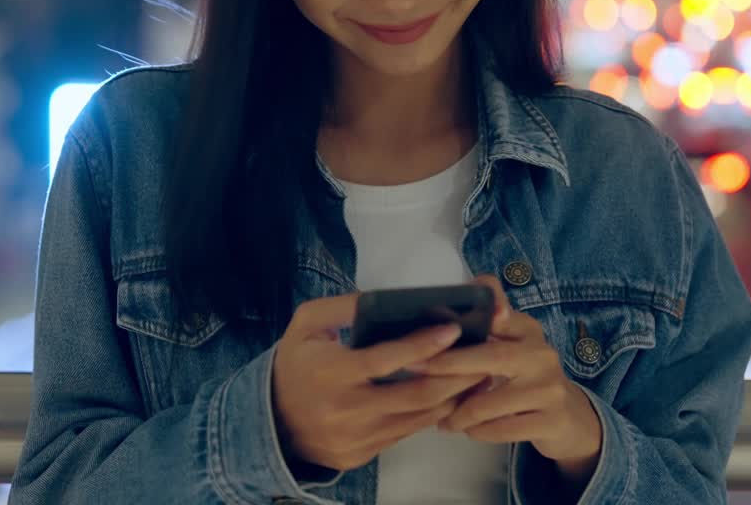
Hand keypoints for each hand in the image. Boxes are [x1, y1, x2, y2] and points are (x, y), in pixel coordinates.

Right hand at [271, 293, 488, 471]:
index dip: (421, 344)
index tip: (452, 329)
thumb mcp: (306, 325)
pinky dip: (430, 415)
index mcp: (329, 373)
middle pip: (414, 395)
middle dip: (454, 375)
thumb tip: (382, 296)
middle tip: (480, 356)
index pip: (384, 360)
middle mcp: (344, 410)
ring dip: (451, 397)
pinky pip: (405, 434)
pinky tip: (447, 397)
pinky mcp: (361, 455)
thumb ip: (343, 307)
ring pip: (417, 419)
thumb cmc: (294, 364)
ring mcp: (354, 438)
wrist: (270, 421)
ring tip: (475, 375)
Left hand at [421, 276, 602, 465]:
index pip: (501, 313)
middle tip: (416, 370)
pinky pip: (501, 430)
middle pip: (491, 358)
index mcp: (528, 331)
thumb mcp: (512, 345)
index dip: (478, 311)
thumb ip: (490, 323)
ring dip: (458, 413)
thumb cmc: (526, 377)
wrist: (567, 418)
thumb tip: (463, 296)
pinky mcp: (552, 421)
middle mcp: (542, 355)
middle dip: (448, 365)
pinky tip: (468, 430)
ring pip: (489, 403)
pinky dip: (478, 432)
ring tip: (442, 419)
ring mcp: (549, 389)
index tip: (445, 322)